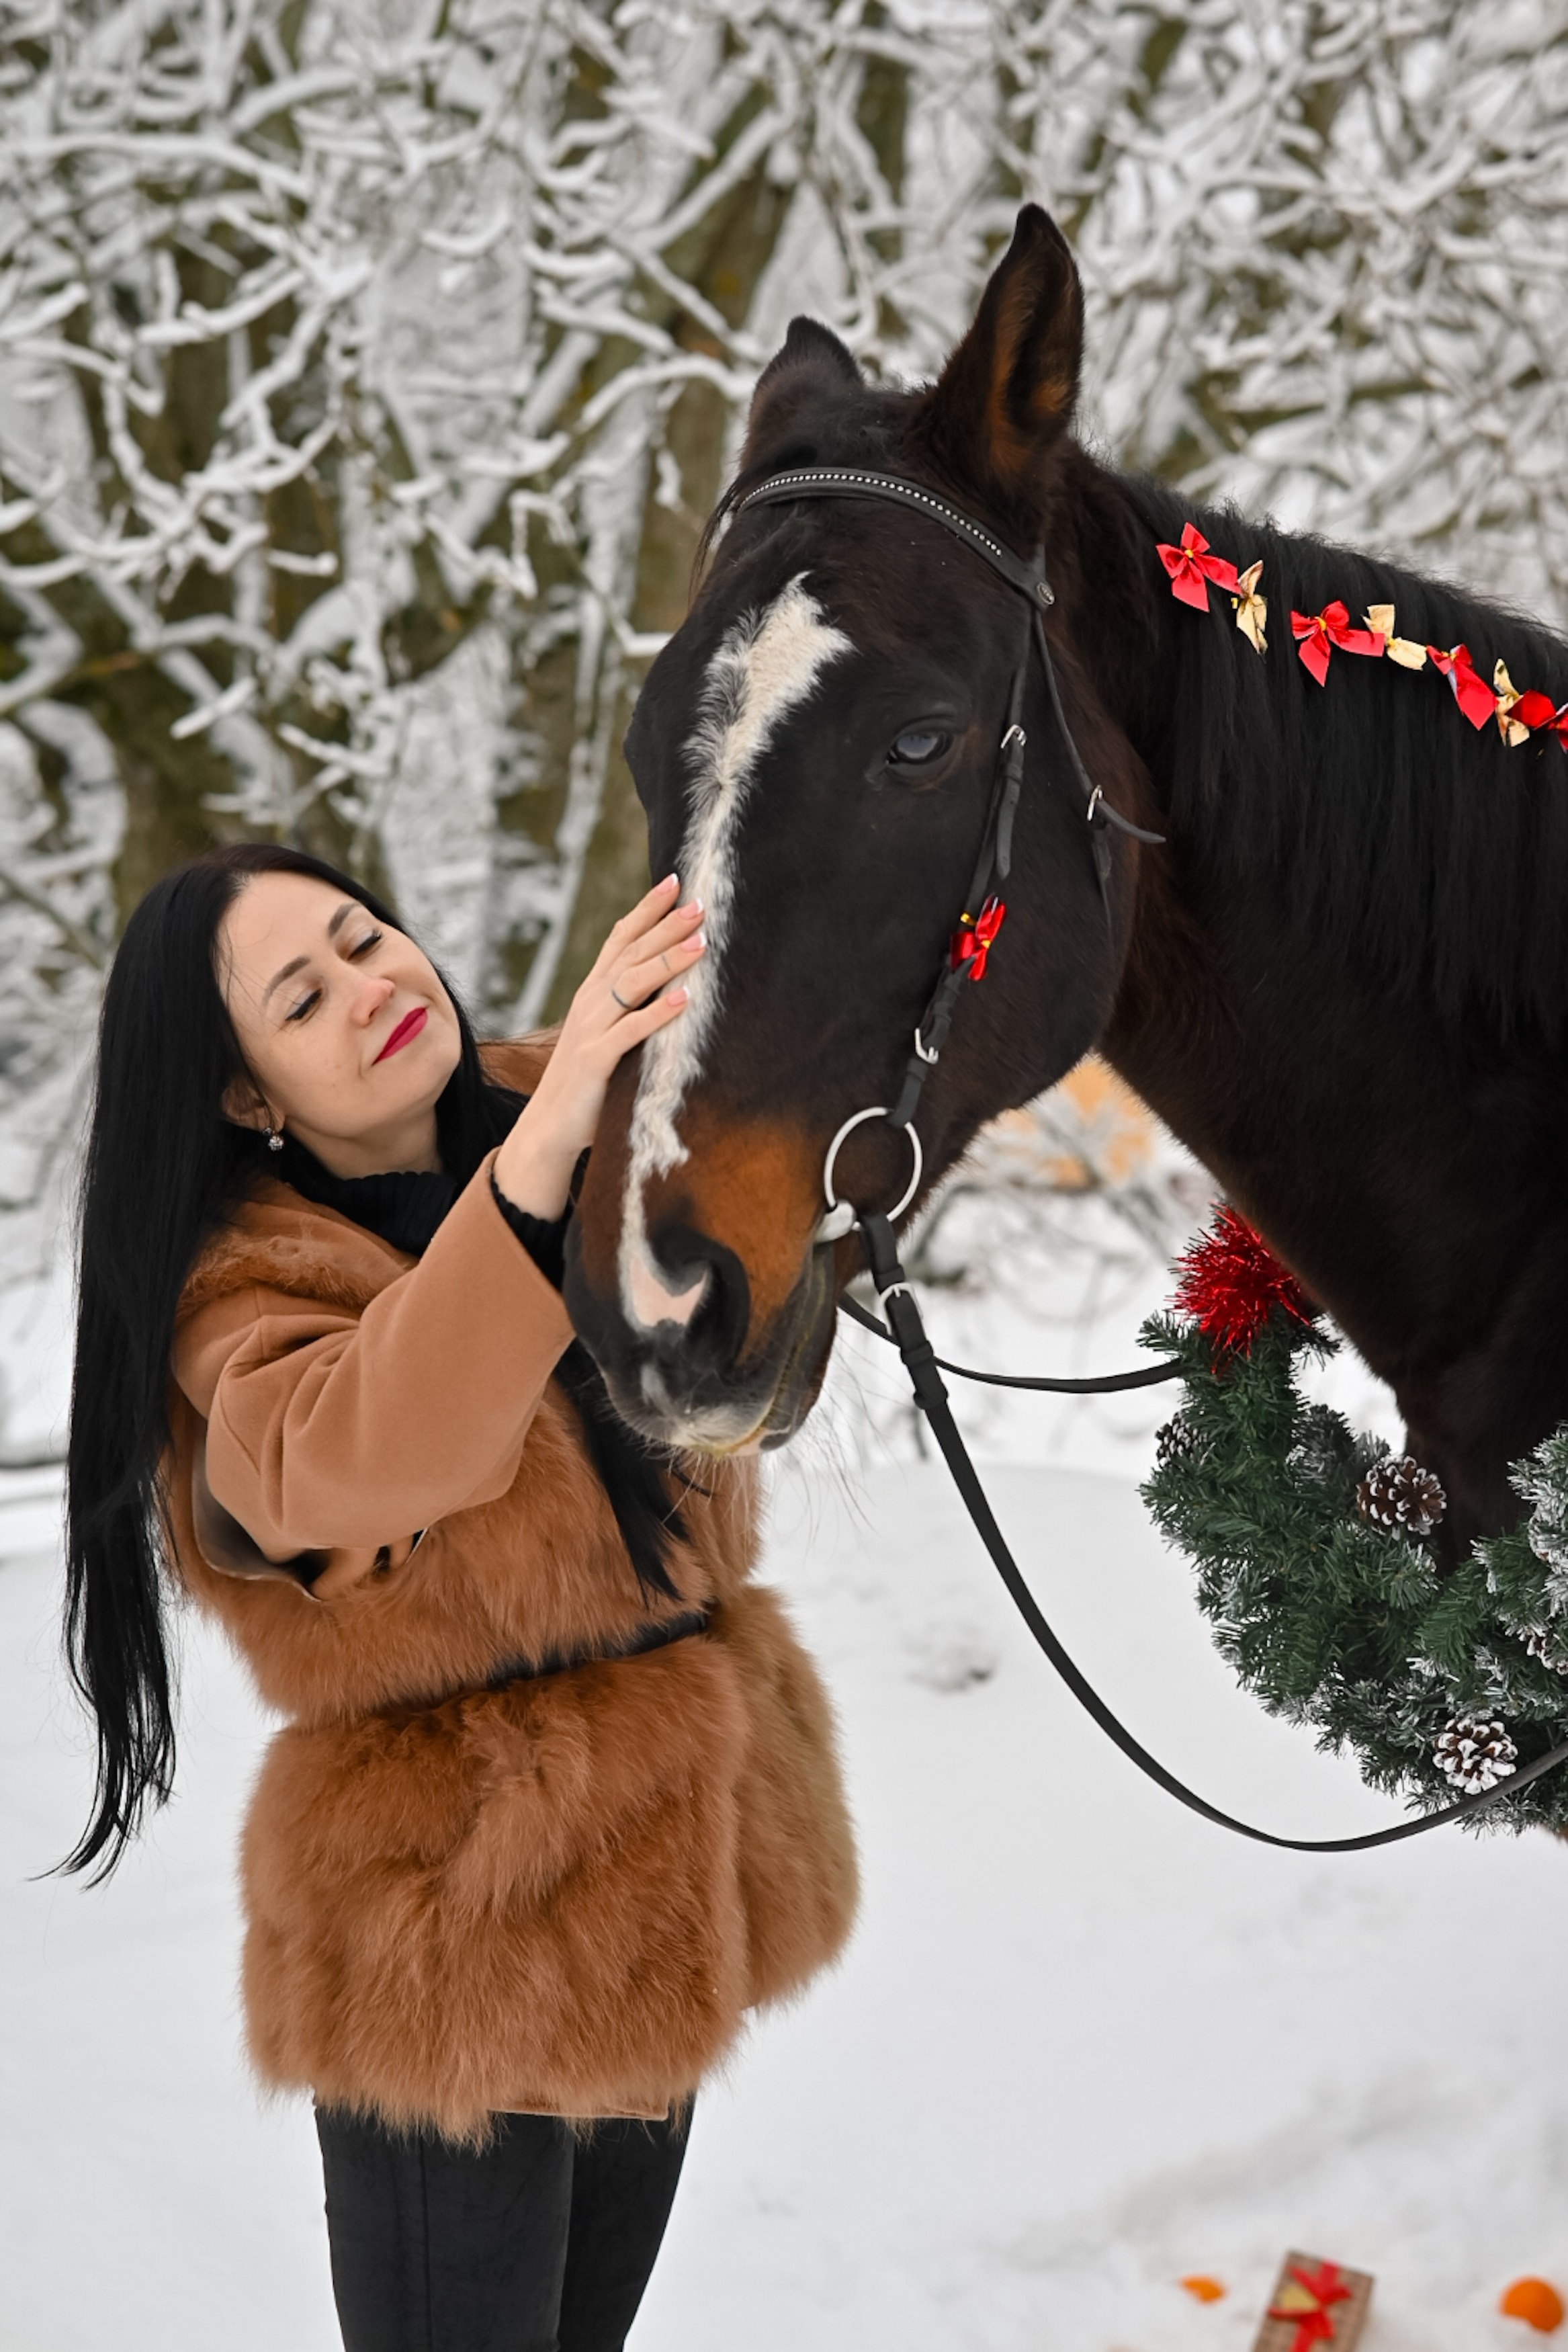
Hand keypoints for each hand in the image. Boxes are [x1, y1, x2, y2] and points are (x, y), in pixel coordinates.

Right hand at [492, 874, 703, 1218]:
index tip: (674, 882)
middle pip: (631, 953)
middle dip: (666, 926)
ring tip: (700, 943)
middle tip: (700, 904)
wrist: (550, 1126)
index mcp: (594, 991)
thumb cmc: (587, 1080)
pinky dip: (658, 1013)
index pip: (621, 938)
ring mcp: (591, 1028)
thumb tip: (669, 981)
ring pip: (633, 984)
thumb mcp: (606, 1033)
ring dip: (667, 960)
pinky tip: (683, 999)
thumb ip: (628, 1006)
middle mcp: (591, 1001)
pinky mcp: (596, 1059)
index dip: (646, 909)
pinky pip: (631, 1031)